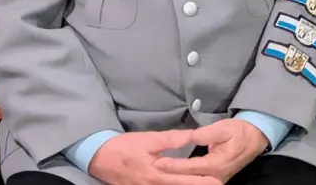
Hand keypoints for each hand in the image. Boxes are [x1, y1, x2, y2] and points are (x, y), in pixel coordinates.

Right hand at [89, 130, 217, 184]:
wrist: (99, 158)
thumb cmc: (124, 147)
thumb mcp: (148, 140)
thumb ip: (171, 140)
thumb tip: (191, 136)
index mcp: (156, 175)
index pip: (184, 181)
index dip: (201, 182)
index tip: (216, 181)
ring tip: (203, 184)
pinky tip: (181, 183)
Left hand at [154, 118, 268, 183]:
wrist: (255, 138)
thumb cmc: (239, 131)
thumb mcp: (223, 128)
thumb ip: (206, 134)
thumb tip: (190, 136)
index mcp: (217, 164)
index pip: (190, 167)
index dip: (173, 165)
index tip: (158, 161)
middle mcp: (216, 176)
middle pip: (189, 179)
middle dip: (171, 175)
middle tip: (153, 169)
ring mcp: (217, 179)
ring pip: (193, 183)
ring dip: (177, 179)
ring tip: (159, 173)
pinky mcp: (216, 178)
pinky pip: (198, 181)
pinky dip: (185, 180)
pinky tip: (173, 176)